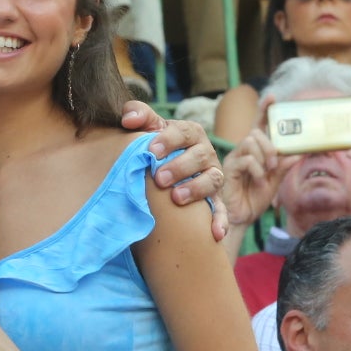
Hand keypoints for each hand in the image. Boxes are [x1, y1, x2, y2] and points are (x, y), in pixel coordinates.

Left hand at [123, 104, 228, 228]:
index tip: (151, 150)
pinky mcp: (216, 200)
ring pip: (213, 180)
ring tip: (176, 198)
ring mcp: (212, 177)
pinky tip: (215, 233)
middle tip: (159, 179)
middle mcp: (206, 154)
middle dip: (180, 167)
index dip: (169, 140)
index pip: (185, 132)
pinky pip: (222, 210)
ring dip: (197, 189)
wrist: (165, 174)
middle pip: (201, 156)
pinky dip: (220, 220)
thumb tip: (128, 119)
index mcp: (191, 134)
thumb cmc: (156, 148)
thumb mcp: (149, 130)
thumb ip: (139, 117)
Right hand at [221, 100, 282, 230]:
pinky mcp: (229, 168)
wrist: (240, 218)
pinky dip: (257, 170)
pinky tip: (257, 181)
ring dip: (264, 157)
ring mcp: (235, 158)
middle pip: (256, 132)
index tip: (273, 96)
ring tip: (266, 173)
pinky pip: (246, 159)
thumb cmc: (254, 198)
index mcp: (256, 151)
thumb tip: (298, 153)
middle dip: (270, 145)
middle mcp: (244, 151)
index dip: (264, 110)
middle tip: (275, 164)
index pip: (260, 125)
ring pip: (250, 142)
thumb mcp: (274, 182)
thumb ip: (284, 167)